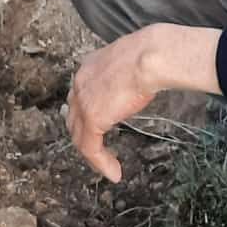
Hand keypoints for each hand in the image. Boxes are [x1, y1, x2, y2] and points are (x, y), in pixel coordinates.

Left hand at [66, 23, 222, 182]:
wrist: (150, 56)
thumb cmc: (151, 53)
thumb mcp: (132, 61)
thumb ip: (126, 73)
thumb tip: (141, 78)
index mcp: (89, 66)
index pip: (80, 94)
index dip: (86, 113)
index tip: (98, 126)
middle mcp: (80, 81)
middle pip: (74, 116)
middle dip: (84, 135)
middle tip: (98, 151)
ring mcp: (83, 100)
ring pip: (79, 136)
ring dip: (93, 155)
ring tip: (107, 167)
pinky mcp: (92, 118)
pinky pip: (90, 148)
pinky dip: (101, 163)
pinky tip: (114, 173)